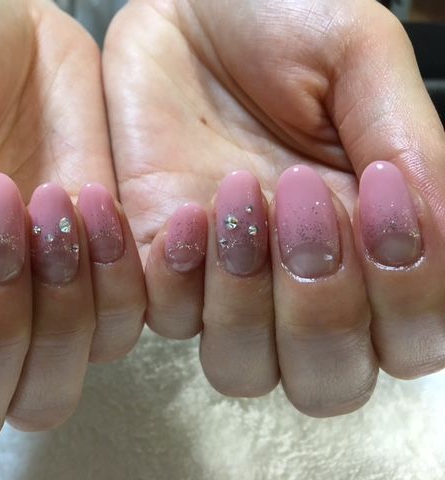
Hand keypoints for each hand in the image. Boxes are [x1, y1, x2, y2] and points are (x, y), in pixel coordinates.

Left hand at [104, 0, 444, 415]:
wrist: (187, 7)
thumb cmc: (279, 20)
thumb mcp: (361, 61)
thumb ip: (410, 146)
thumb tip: (433, 233)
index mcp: (371, 243)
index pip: (414, 336)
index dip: (409, 292)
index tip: (381, 192)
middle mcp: (301, 281)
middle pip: (327, 381)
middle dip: (324, 311)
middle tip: (304, 199)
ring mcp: (225, 280)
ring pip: (243, 369)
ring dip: (247, 302)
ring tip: (239, 196)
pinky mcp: (157, 262)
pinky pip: (168, 316)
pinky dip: (180, 276)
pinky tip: (184, 210)